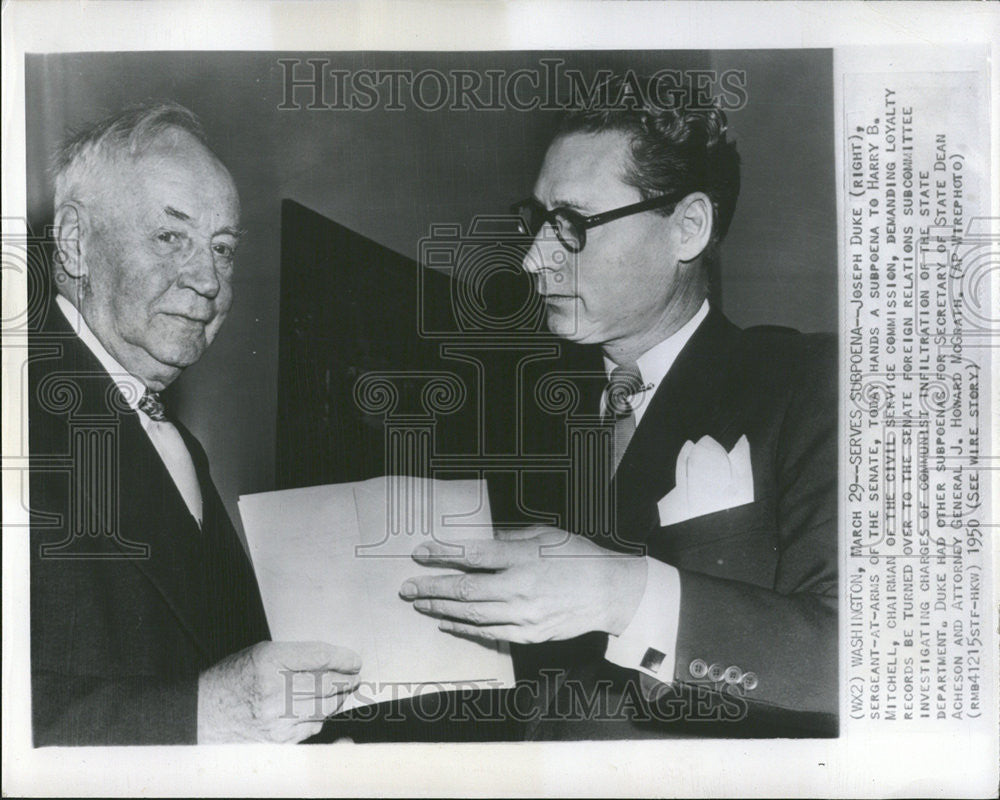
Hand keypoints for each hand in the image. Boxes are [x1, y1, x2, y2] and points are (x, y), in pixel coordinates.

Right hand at [197, 640, 361, 742]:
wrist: (202, 715)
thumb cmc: (231, 681)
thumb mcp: (260, 654)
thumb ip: (294, 657)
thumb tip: (331, 663)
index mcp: (269, 661)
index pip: (319, 657)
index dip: (343, 658)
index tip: (354, 661)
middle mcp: (274, 690)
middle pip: (327, 684)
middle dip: (346, 681)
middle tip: (354, 678)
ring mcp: (276, 718)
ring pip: (323, 708)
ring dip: (337, 700)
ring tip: (341, 693)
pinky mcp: (278, 740)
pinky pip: (312, 728)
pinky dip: (320, 718)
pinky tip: (320, 711)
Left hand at [399, 527, 646, 643]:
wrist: (608, 592)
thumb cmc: (577, 556)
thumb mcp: (545, 534)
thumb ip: (509, 539)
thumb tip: (480, 540)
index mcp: (523, 557)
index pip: (473, 556)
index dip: (443, 554)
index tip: (420, 552)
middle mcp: (520, 587)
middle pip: (465, 590)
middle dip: (431, 588)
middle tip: (407, 587)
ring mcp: (523, 614)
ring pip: (472, 615)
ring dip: (441, 610)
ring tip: (420, 605)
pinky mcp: (528, 633)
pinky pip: (488, 633)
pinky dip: (464, 629)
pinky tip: (447, 625)